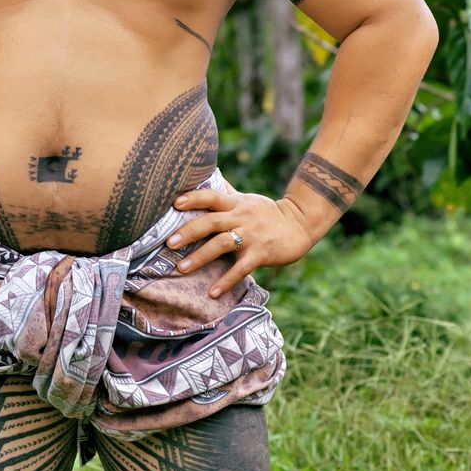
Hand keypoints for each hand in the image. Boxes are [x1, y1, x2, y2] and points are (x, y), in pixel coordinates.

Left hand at [165, 189, 315, 297]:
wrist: (301, 223)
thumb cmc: (268, 213)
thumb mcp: (247, 200)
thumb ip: (226, 194)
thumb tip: (208, 177)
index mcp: (236, 204)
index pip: (212, 196)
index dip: (194, 198)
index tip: (175, 203)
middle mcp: (241, 218)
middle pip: (211, 221)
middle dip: (189, 232)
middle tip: (169, 243)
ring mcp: (251, 236)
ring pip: (222, 244)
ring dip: (200, 257)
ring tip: (181, 269)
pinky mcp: (261, 253)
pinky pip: (241, 268)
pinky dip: (226, 280)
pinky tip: (212, 293)